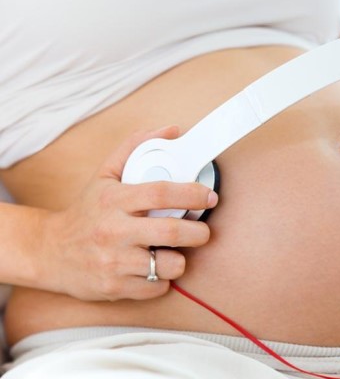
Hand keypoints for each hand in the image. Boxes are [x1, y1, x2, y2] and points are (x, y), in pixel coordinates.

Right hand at [38, 126, 218, 300]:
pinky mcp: (114, 288)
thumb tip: (173, 130)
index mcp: (114, 200)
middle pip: (171, 232)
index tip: (209, 196)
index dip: (192, 194)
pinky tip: (154, 268)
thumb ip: (136, 147)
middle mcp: (113, 231)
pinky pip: (157, 287)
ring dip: (181, 259)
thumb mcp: (106, 174)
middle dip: (198, 232)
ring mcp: (113, 262)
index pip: (161, 193)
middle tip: (202, 231)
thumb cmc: (87, 212)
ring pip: (168, 265)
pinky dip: (163, 279)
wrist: (50, 252)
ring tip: (174, 252)